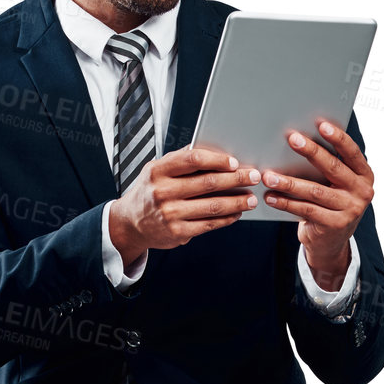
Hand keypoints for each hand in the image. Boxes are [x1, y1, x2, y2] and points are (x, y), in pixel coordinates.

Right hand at [109, 145, 260, 263]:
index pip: (192, 159)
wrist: (130, 223)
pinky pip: (209, 224)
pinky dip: (227, 218)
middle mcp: (163, 192)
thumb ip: (180, 161)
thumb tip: (212, 151)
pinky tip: (236, 213)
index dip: (217, 160)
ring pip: (213, 206)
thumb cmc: (149, 192)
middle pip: (208, 183)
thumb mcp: (156, 170)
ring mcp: (171, 214)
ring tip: (251, 198)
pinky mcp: (178, 232)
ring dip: (237, 201)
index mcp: (158, 170)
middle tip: (253, 176)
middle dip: (236, 179)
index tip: (234, 162)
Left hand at [262, 121, 373, 289]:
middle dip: (311, 151)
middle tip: (292, 139)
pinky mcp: (335, 225)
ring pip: (315, 191)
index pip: (352, 152)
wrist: (331, 243)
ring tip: (269, 175)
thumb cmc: (329, 205)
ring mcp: (350, 210)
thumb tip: (299, 140)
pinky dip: (286, 203)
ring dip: (289, 182)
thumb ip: (328, 167)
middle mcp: (362, 192)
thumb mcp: (336, 185)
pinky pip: (306, 210)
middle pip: (333, 167)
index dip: (337, 138)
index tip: (321, 125)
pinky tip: (271, 197)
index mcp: (364, 175)